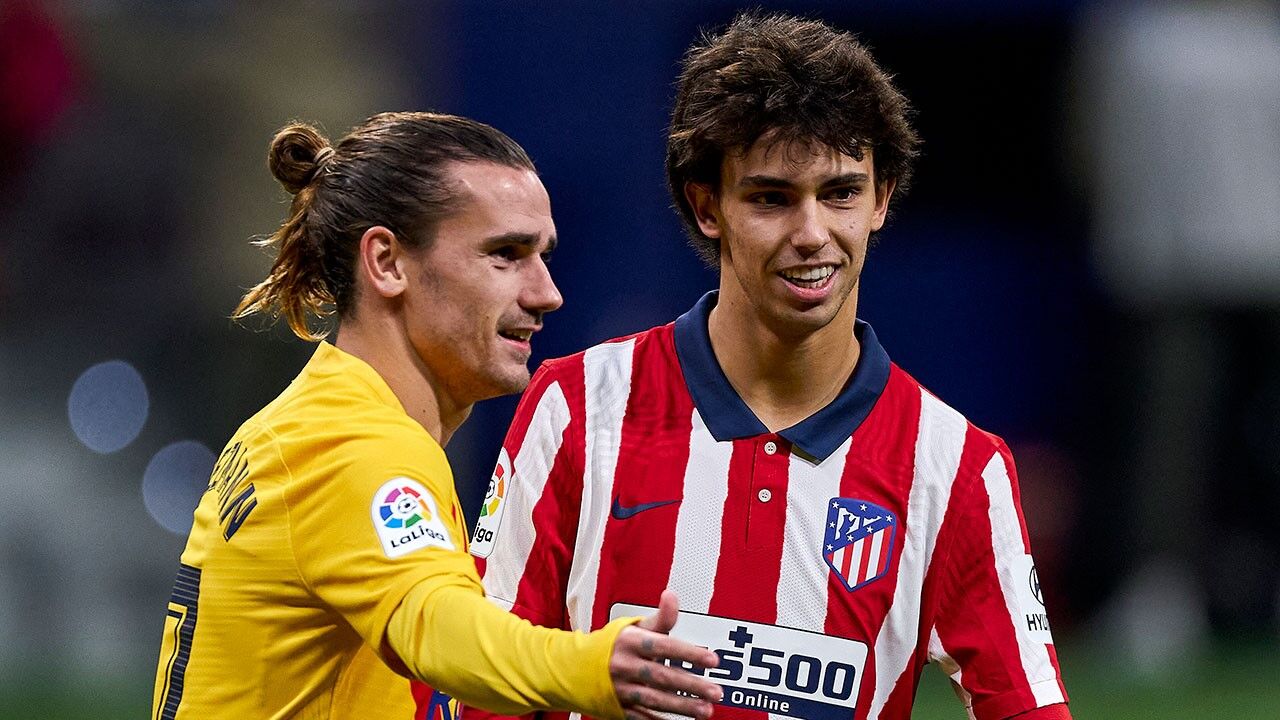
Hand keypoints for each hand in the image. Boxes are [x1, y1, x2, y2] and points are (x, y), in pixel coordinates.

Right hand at [609, 590, 721, 719]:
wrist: (574, 668)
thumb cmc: (612, 645)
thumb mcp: (633, 627)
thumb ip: (659, 618)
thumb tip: (672, 596)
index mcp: (630, 642)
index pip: (663, 646)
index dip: (689, 653)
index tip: (712, 660)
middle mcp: (625, 666)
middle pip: (662, 677)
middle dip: (691, 686)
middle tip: (716, 691)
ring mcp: (622, 689)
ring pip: (655, 700)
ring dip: (682, 707)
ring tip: (706, 710)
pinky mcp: (619, 708)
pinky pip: (642, 717)